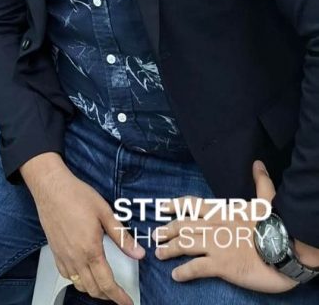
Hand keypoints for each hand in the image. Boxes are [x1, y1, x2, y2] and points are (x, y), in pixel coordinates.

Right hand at [21, 153, 142, 303]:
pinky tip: (83, 273)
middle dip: (108, 296)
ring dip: (93, 289)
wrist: (51, 187)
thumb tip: (138, 253)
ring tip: (103, 285)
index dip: (119, 297)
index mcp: (91, 249)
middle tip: (118, 294)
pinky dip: (77, 280)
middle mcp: (75, 257)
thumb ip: (121, 236)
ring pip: (79, 285)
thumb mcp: (104, 212)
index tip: (127, 302)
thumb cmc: (76, 195)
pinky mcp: (55, 251)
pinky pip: (66, 275)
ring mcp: (63, 256)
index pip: (107, 283)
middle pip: (93, 290)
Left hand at [154, 161, 295, 292]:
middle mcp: (213, 226)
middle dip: (167, 230)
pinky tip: (176, 276)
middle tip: (154, 235)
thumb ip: (260, 183)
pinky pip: (196, 268)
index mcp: (221, 211)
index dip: (174, 205)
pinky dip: (184, 272)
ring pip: (184, 245)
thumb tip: (258, 164)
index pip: (191, 205)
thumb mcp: (267, 200)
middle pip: (183, 226)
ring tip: (159, 254)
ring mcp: (215, 245)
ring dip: (169, 250)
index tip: (161, 206)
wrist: (285, 247)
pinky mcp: (221, 265)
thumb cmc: (276, 224)